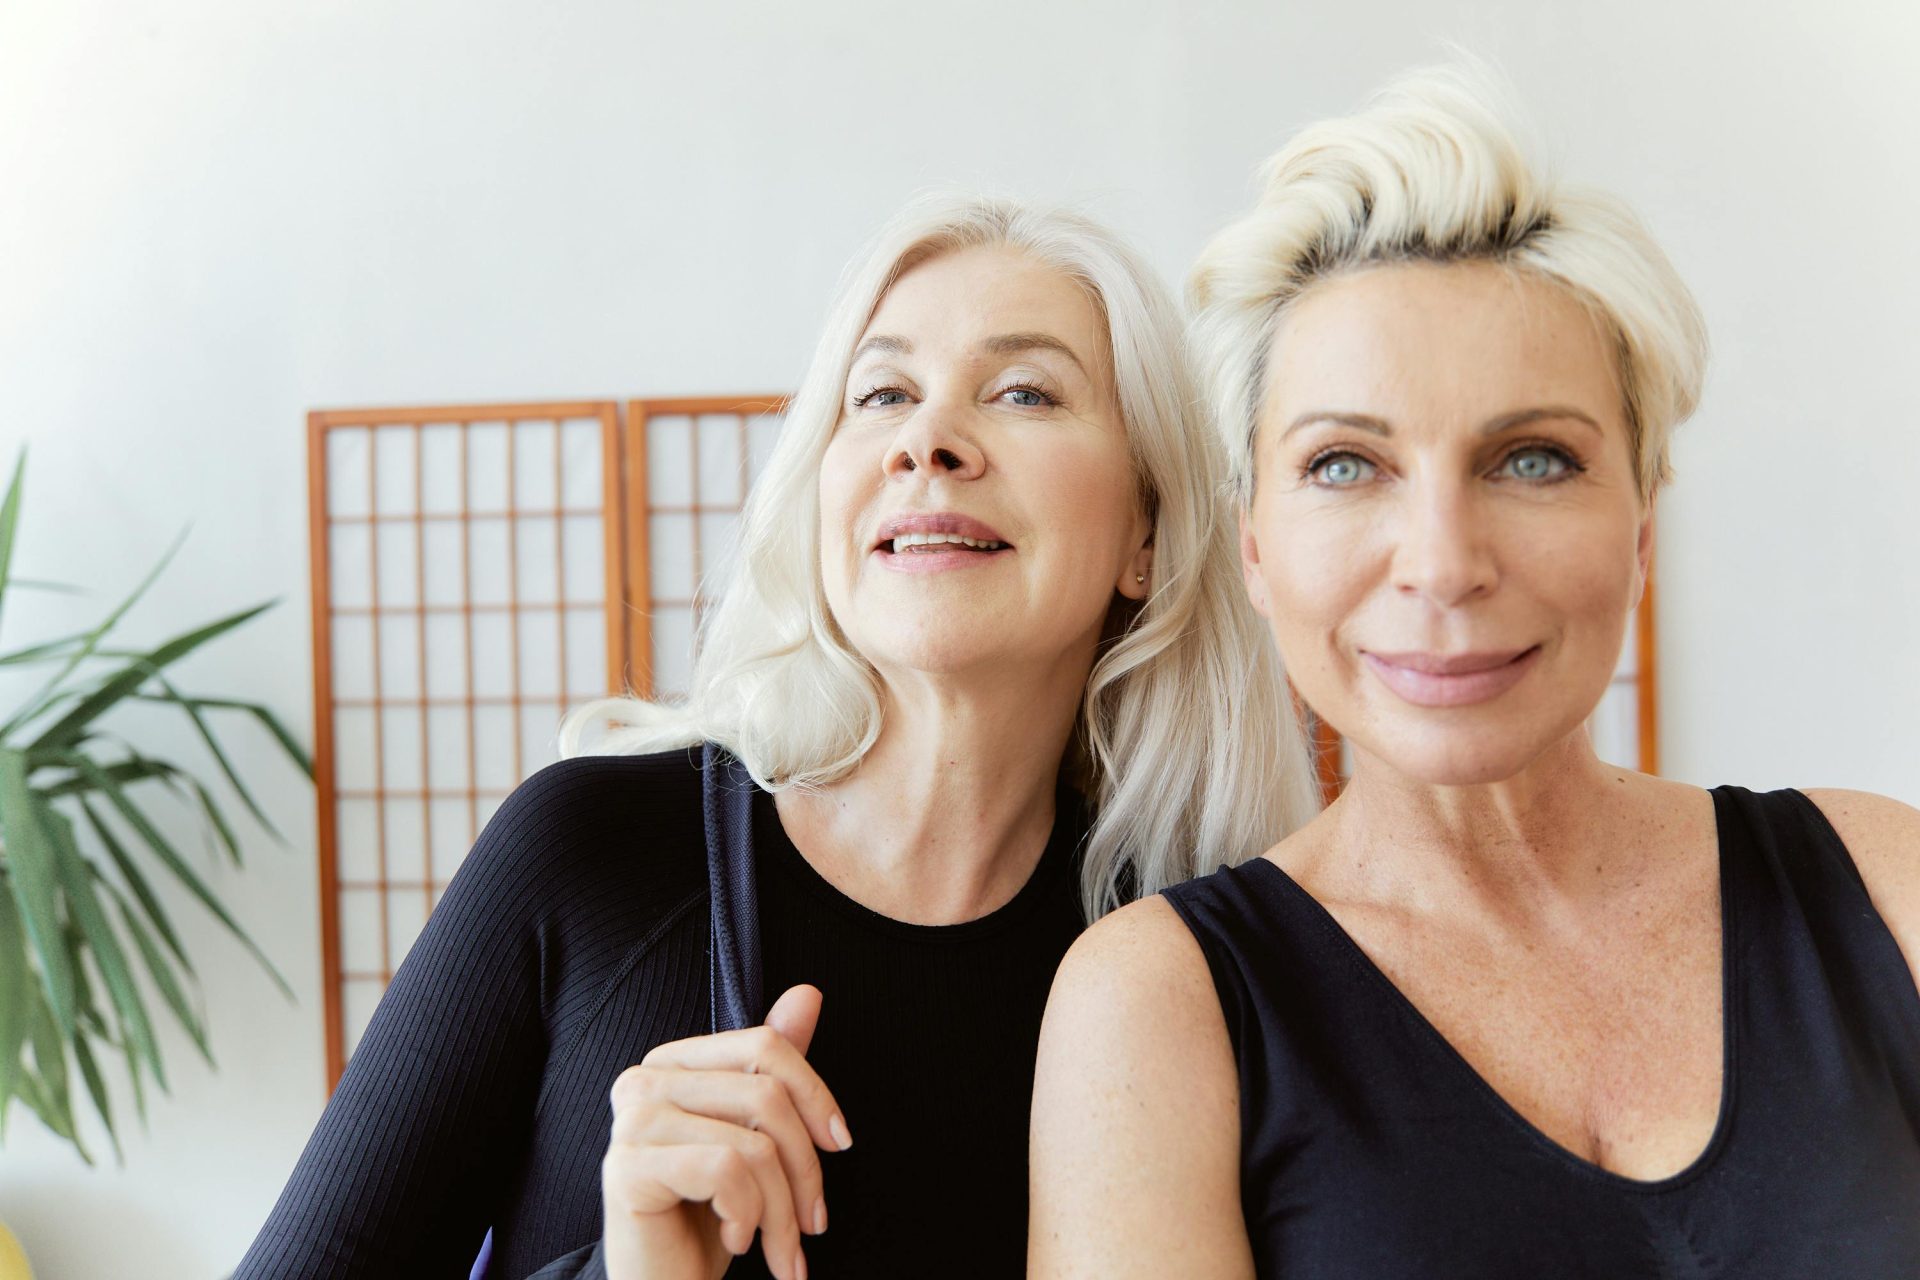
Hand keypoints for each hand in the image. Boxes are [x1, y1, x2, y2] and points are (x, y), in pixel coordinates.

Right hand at [600, 985, 851, 1279]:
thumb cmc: (708, 1221)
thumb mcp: (753, 1141)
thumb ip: (773, 1070)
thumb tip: (808, 993)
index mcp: (673, 1064)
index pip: (764, 1046)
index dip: (815, 1095)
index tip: (840, 1145)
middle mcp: (643, 1081)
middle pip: (766, 1094)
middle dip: (805, 1171)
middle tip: (812, 1225)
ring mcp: (630, 1121)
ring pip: (754, 1143)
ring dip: (782, 1212)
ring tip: (781, 1252)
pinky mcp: (627, 1167)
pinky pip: (727, 1171)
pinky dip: (748, 1217)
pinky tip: (734, 1241)